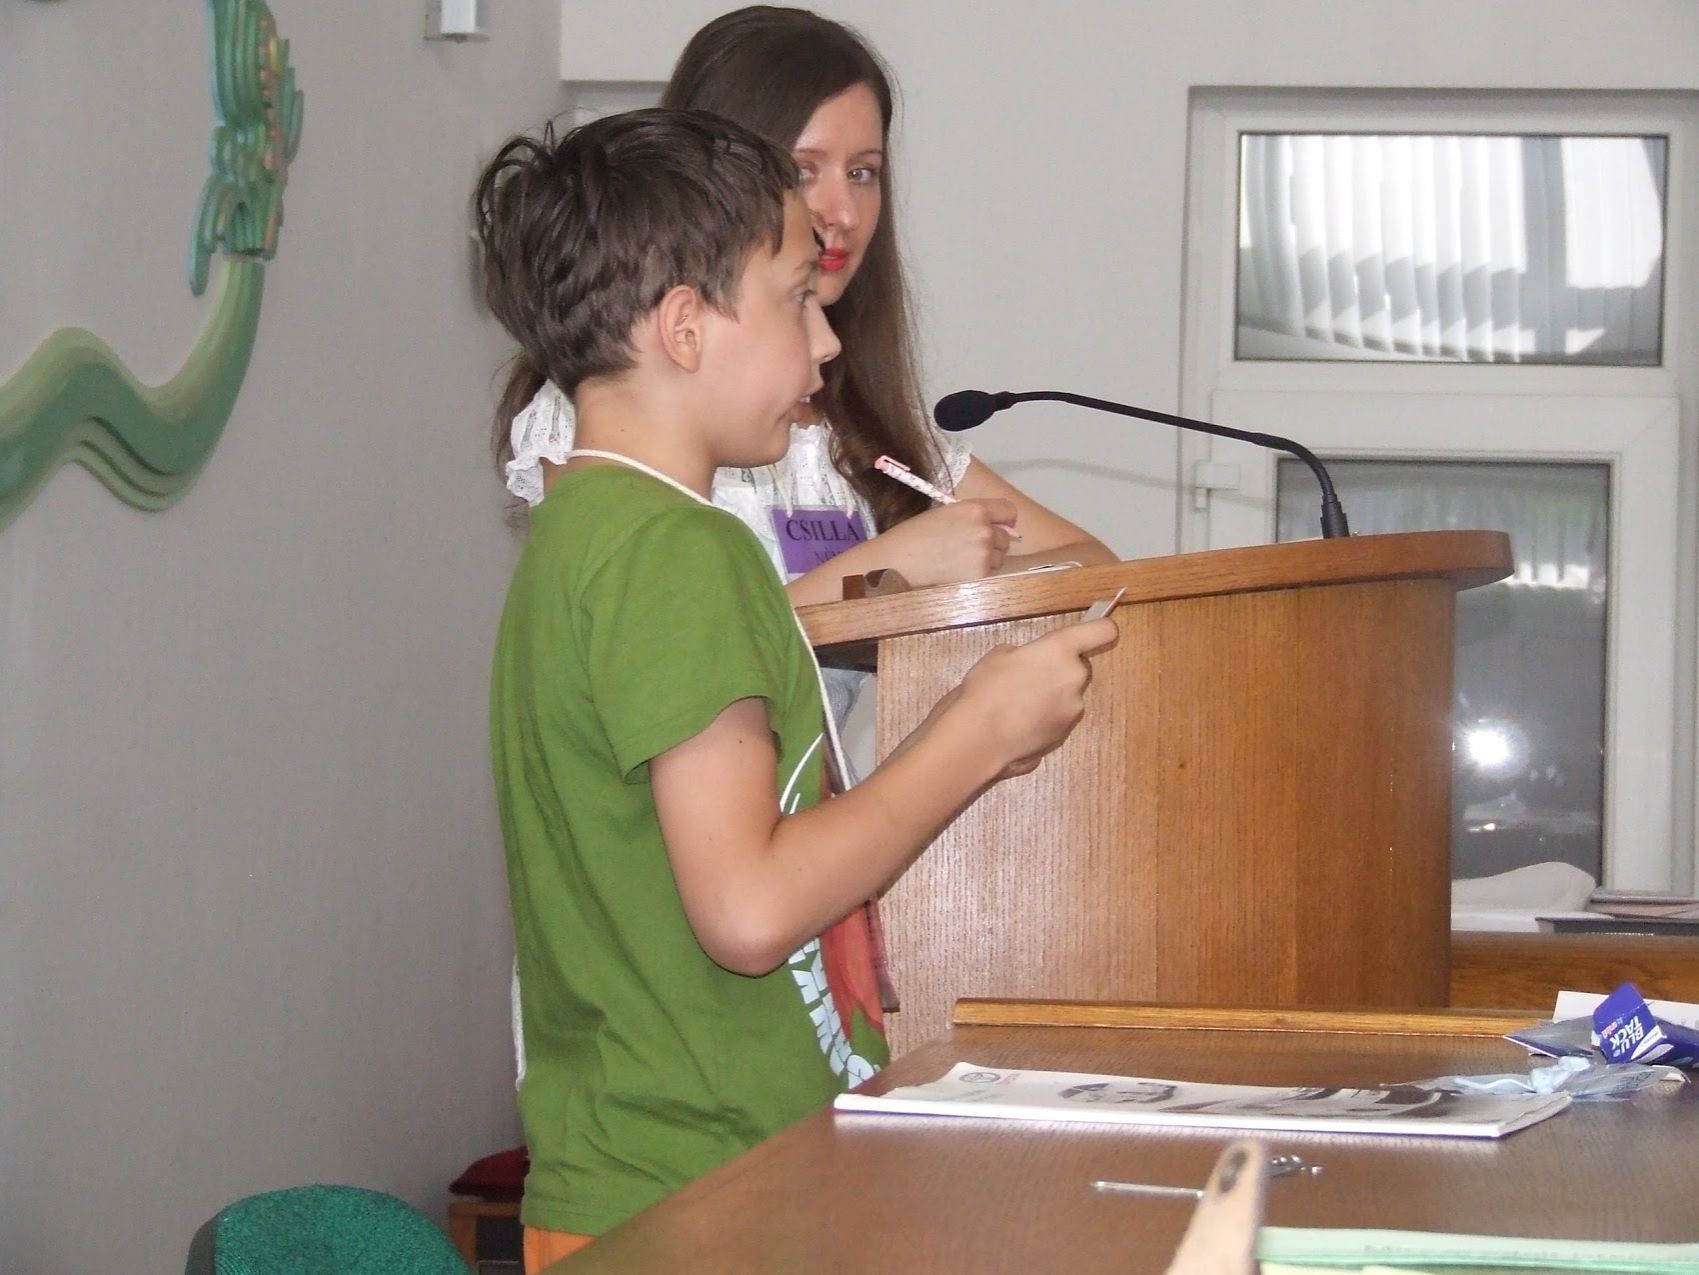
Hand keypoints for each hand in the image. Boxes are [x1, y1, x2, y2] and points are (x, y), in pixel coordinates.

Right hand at [869, 499, 1018, 586]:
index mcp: (976, 509)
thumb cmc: (917, 533)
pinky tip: (958, 569)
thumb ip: (974, 516)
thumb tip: (996, 527)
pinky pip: (990, 572)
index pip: (1010, 511)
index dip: (1003, 519)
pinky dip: (978, 572)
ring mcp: (984, 555)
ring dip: (987, 558)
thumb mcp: (948, 512)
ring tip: (960, 559)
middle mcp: (985, 531)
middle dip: (993, 541)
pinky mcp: (979, 575)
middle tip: (967, 546)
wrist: (899, 560)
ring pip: (1000, 557)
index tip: (996, 525)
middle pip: (1005, 537)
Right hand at [953, 617, 1118, 778]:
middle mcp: (1075, 677)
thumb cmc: (986, 689)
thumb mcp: (998, 656)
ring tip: (1020, 705)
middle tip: (1032, 676)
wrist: (979, 738)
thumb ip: (1024, 654)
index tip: (1095, 630)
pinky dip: (1046, 718)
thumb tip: (1028, 663)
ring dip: (1053, 696)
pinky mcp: (1065, 734)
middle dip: (1062, 670)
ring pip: (1070, 695)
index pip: (1103, 631)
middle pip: (1080, 667)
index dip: (1101, 628)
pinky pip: (1060, 718)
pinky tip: (1020, 723)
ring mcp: (1073, 709)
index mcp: (1061, 649)